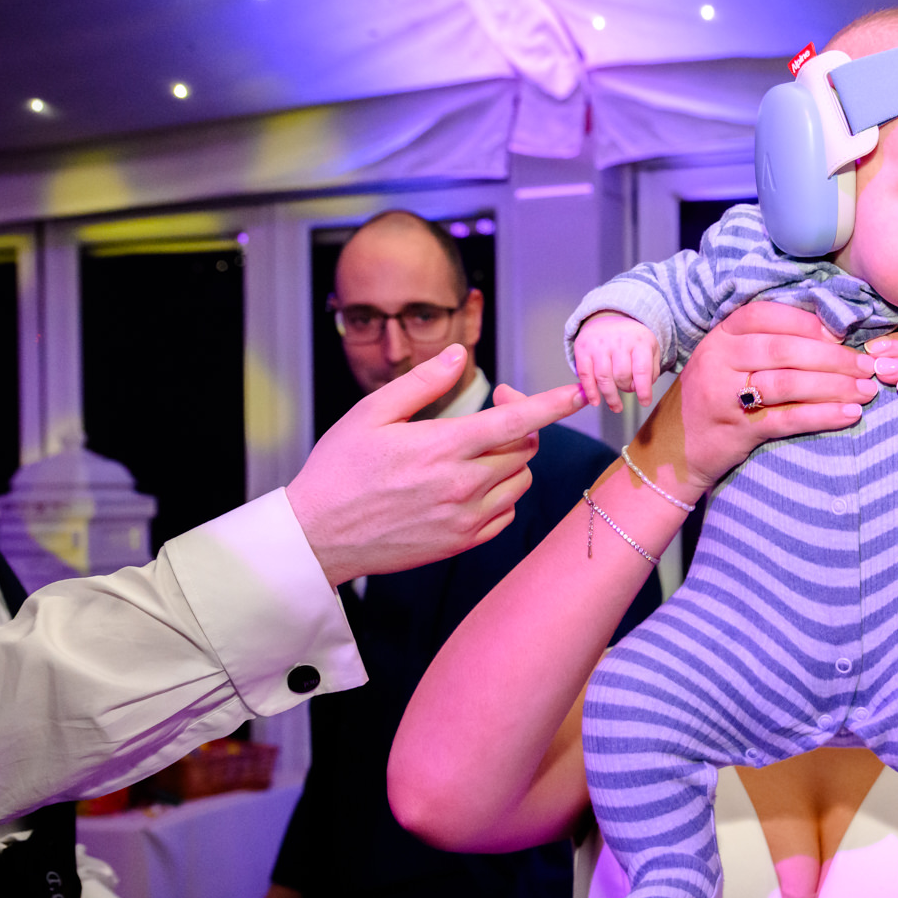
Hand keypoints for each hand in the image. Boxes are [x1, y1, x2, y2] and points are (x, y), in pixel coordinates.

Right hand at [287, 344, 586, 584]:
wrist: (318, 536)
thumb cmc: (339, 469)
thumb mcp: (370, 414)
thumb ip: (422, 383)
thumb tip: (458, 354)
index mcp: (442, 446)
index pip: (517, 420)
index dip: (554, 403)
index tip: (579, 391)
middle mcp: (463, 484)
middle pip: (525, 448)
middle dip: (520, 423)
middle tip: (492, 407)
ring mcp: (466, 518)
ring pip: (519, 480)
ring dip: (511, 459)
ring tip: (476, 448)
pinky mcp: (462, 543)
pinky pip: (506, 512)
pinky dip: (501, 493)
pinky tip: (471, 482)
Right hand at [573, 311, 659, 412]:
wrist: (609, 317)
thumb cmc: (632, 339)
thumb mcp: (650, 348)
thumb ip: (652, 369)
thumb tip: (643, 389)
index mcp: (639, 341)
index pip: (642, 370)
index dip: (643, 390)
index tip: (645, 402)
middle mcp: (618, 341)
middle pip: (622, 376)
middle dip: (627, 388)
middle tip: (629, 390)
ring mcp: (599, 345)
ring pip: (604, 378)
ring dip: (610, 396)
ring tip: (616, 406)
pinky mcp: (583, 349)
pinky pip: (585, 375)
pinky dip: (590, 391)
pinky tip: (595, 401)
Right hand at [633, 301, 872, 499]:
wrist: (673, 450)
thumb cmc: (712, 399)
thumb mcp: (726, 361)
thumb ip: (764, 343)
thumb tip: (829, 333)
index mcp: (720, 336)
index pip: (767, 315)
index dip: (808, 322)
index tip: (841, 334)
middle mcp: (718, 360)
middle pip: (784, 349)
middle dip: (833, 357)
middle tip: (867, 366)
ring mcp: (724, 395)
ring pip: (788, 383)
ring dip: (834, 386)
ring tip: (865, 391)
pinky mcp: (736, 430)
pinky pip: (787, 419)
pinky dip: (823, 416)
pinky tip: (849, 415)